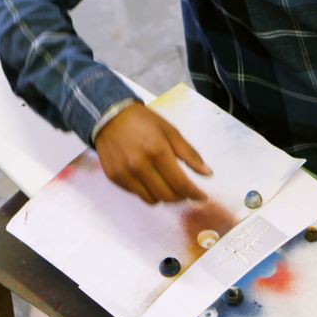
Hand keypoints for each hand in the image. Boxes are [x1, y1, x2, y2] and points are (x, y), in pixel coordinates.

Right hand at [94, 102, 211, 203]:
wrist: (109, 116)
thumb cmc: (144, 121)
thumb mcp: (170, 131)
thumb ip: (189, 154)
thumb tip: (208, 174)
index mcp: (157, 151)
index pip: (180, 183)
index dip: (194, 193)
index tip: (202, 197)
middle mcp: (139, 166)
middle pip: (167, 196)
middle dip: (181, 197)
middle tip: (186, 190)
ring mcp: (125, 174)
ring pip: (151, 200)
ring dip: (164, 197)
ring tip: (168, 186)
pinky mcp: (114, 178)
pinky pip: (137, 194)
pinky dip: (148, 191)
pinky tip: (150, 179)